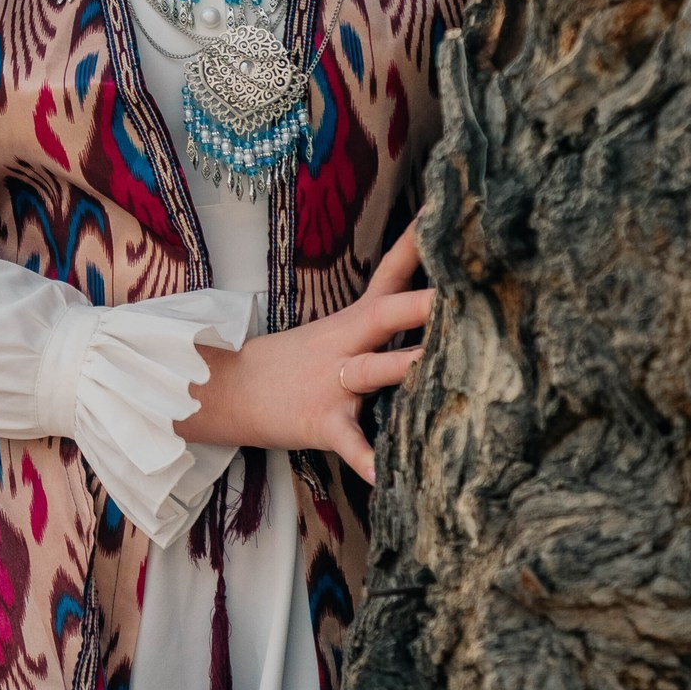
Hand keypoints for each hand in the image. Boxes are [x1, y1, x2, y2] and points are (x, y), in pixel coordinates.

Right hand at [177, 228, 430, 483]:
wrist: (228, 390)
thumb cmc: (295, 363)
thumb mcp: (336, 332)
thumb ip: (383, 318)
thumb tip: (442, 302)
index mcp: (352, 321)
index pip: (390, 274)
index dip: (416, 244)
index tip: (445, 212)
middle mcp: (345, 345)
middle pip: (387, 313)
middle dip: (424, 301)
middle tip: (462, 289)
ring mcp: (333, 383)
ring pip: (372, 371)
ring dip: (401, 367)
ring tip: (431, 367)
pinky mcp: (321, 422)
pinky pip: (349, 443)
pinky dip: (367, 461)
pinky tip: (388, 477)